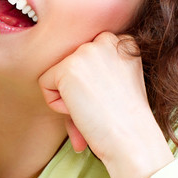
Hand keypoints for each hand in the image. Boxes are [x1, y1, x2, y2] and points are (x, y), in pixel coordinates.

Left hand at [38, 32, 173, 177]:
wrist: (132, 138)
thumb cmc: (128, 120)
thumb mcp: (118, 85)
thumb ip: (97, 72)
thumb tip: (76, 77)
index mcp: (123, 41)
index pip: (87, 58)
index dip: (92, 83)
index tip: (109, 98)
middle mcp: (105, 39)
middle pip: (72, 65)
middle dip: (79, 90)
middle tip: (100, 107)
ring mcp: (86, 50)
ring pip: (58, 74)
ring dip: (69, 97)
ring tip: (92, 108)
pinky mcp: (68, 66)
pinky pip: (45, 85)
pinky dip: (57, 105)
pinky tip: (81, 110)